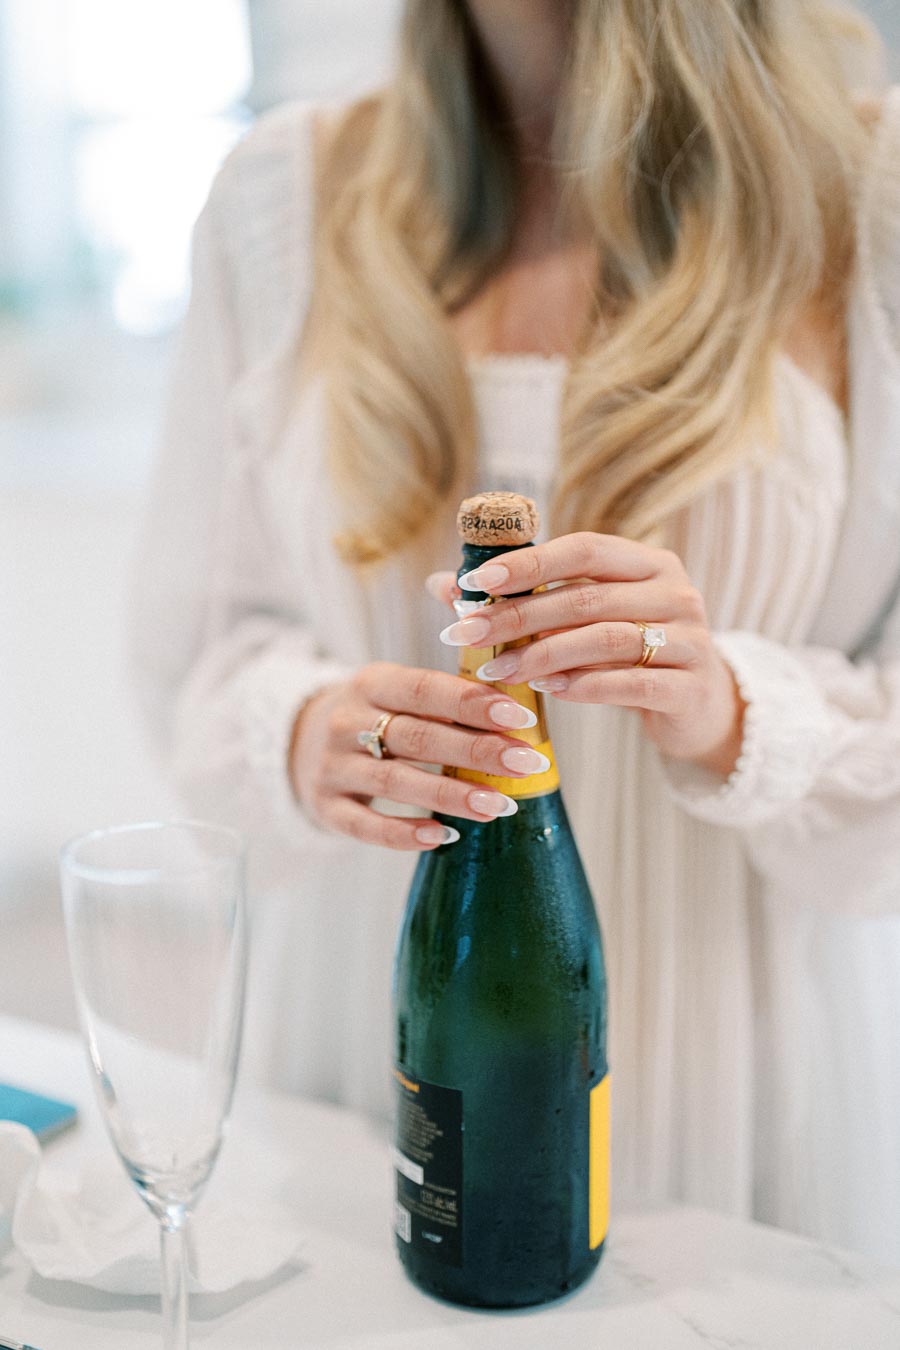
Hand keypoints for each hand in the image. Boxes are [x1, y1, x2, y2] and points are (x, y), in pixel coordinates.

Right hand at [289, 663, 551, 850]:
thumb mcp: (396, 691)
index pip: (424, 688)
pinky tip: (443, 836)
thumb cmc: (375, 715)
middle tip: (524, 764)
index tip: (519, 718)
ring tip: (498, 805)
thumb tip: (518, 707)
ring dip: (450, 795)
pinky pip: (365, 825)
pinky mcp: (325, 806)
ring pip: (395, 782)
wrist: (299, 741)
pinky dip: (404, 833)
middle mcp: (347, 722)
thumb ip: (445, 696)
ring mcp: (333, 767)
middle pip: (417, 737)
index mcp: (372, 683)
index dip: (472, 703)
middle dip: (475, 751)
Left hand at [430, 533, 746, 776]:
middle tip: (467, 636)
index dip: (528, 564)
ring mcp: (690, 639)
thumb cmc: (626, 655)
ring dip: (542, 654)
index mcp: (647, 563)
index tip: (473, 583)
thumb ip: (524, 599)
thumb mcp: (582, 621)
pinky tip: (547, 690)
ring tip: (498, 670)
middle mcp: (675, 592)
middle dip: (518, 616)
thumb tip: (441, 584)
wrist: (697, 707)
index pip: (583, 549)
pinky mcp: (690, 687)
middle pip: (586, 597)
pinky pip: (631, 683)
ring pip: (606, 639)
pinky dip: (584, 686)